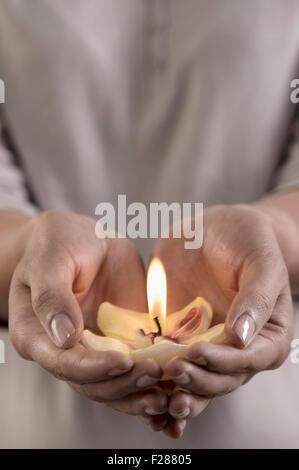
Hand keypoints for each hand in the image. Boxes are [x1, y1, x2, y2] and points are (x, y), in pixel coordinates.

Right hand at [9, 210, 167, 417]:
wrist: (84, 237)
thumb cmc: (57, 242)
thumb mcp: (50, 260)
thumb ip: (52, 296)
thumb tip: (65, 337)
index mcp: (36, 336)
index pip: (63, 363)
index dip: (94, 368)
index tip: (124, 361)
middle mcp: (63, 351)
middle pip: (91, 383)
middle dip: (123, 382)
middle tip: (154, 371)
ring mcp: (93, 349)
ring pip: (114, 384)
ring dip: (139, 391)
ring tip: (168, 390)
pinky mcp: (118, 342)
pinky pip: (133, 369)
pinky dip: (151, 383)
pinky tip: (172, 387)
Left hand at [147, 204, 292, 436]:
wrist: (217, 229)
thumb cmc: (248, 240)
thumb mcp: (260, 262)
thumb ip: (256, 298)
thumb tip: (242, 338)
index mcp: (266, 336)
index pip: (248, 360)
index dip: (223, 362)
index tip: (197, 352)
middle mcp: (237, 349)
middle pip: (220, 379)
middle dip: (197, 380)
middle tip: (174, 369)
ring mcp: (207, 345)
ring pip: (194, 380)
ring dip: (178, 392)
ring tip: (159, 397)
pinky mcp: (179, 337)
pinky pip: (168, 362)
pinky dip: (157, 378)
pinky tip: (140, 384)